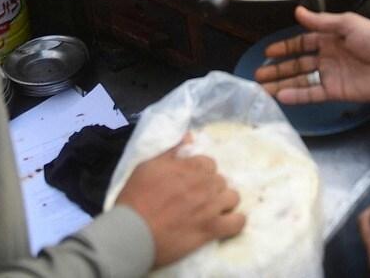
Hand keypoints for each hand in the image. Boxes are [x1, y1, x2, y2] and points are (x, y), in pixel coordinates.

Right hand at [114, 138, 245, 267]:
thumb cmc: (135, 198)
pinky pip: (237, 223)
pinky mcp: (211, 229)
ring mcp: (210, 207)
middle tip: (199, 198)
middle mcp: (204, 185)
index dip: (202, 172)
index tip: (192, 182)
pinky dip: (236, 222)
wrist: (132, 232)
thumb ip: (170, 150)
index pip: (209, 163)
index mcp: (190, 167)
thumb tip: (189, 137)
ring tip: (213, 210)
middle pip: (221, 180)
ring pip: (233, 198)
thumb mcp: (147, 166)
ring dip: (225, 202)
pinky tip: (228, 223)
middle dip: (212, 187)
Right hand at [254, 5, 369, 103]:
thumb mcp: (347, 24)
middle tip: (258, 73)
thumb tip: (297, 11)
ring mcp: (330, 75)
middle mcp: (327, 57)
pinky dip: (297, 95)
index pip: (301, 43)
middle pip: (297, 63)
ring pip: (300, 80)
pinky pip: (312, 94)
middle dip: (277, 68)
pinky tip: (281, 96)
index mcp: (329, 38)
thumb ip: (321, 22)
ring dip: (282, 83)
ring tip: (262, 88)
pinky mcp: (335, 92)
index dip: (285, 47)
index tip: (268, 51)